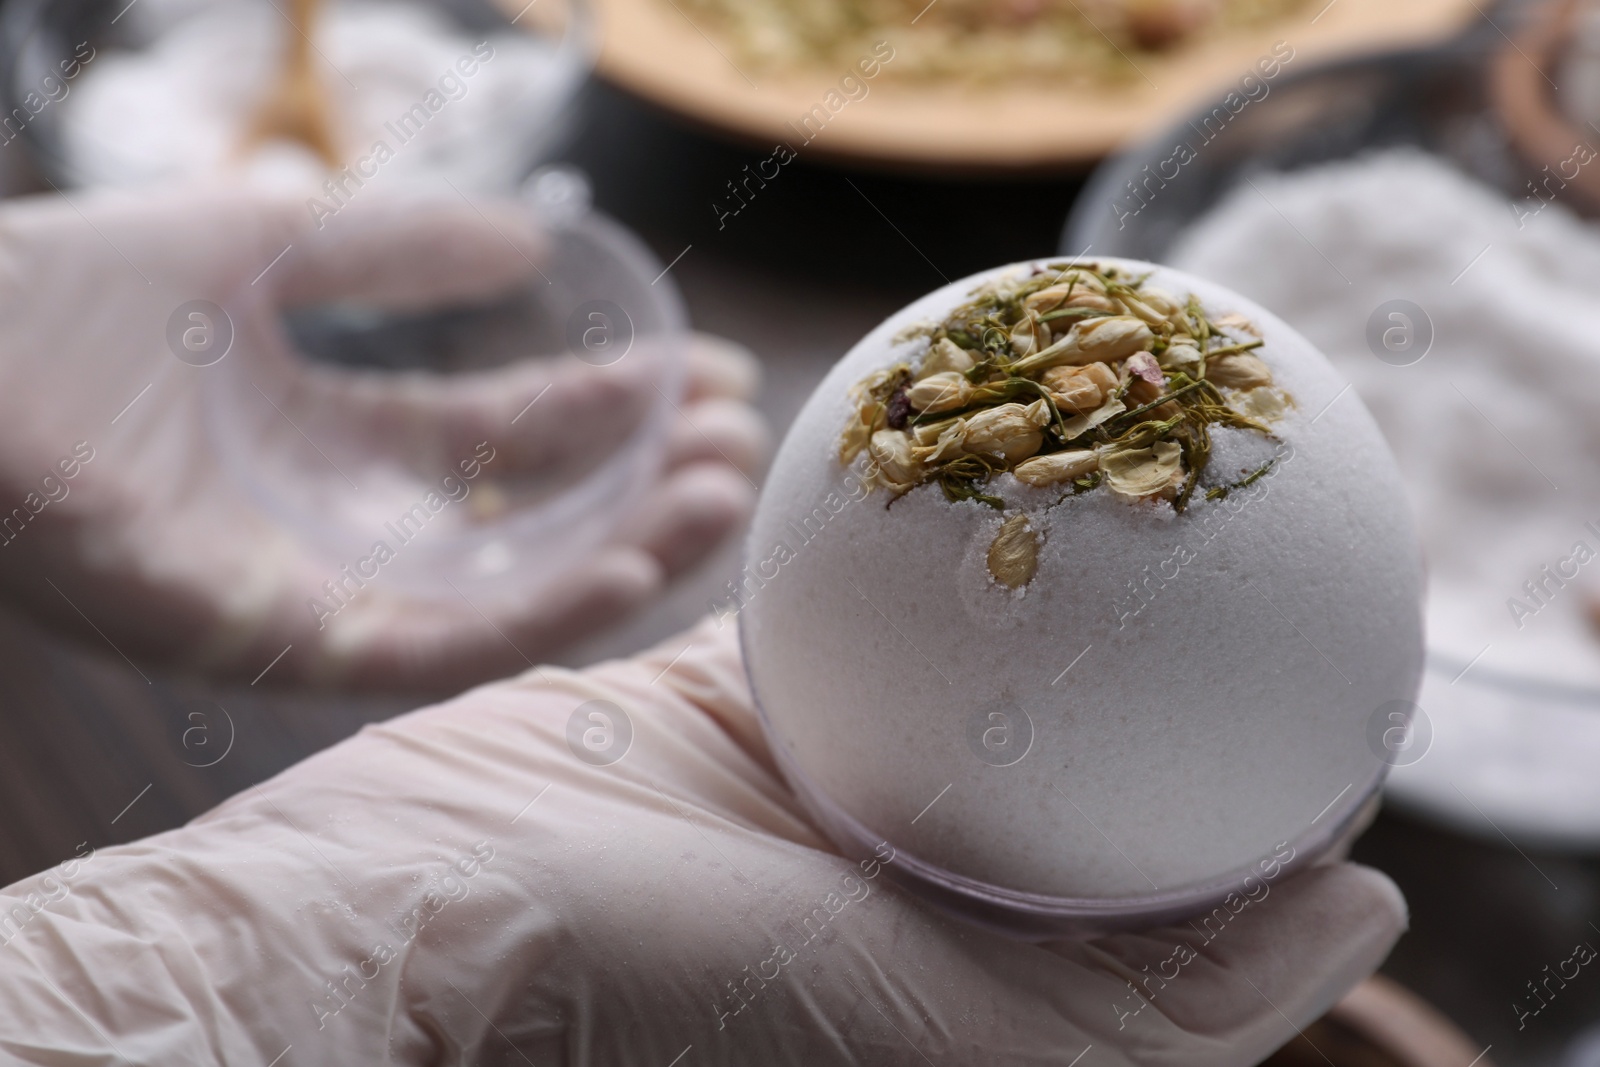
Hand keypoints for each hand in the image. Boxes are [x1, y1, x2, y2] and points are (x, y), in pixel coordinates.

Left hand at [0, 187, 765, 690]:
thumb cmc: (65, 292)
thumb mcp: (269, 243)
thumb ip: (400, 247)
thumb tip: (539, 239)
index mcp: (341, 442)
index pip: (510, 441)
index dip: (613, 414)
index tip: (710, 379)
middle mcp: (341, 529)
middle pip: (526, 525)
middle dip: (641, 489)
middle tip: (739, 448)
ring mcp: (309, 589)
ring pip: (498, 598)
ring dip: (618, 557)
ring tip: (718, 502)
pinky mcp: (267, 641)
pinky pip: (422, 647)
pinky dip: (530, 619)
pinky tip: (622, 569)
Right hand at [0, 618, 1404, 1064]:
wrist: (429, 891)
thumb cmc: (667, 981)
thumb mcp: (956, 1041)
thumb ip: (1162, 1009)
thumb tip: (1365, 916)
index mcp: (965, 978)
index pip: (1162, 898)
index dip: (1260, 807)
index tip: (1330, 703)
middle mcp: (904, 886)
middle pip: (1077, 783)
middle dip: (1168, 694)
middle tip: (1253, 578)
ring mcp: (821, 787)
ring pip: (972, 684)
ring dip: (1050, 608)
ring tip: (1139, 506)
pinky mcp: (743, 699)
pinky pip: (857, 610)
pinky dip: (921, 553)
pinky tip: (987, 478)